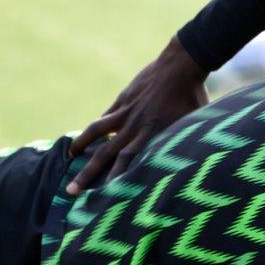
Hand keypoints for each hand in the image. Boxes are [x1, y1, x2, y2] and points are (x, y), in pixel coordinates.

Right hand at [66, 35, 208, 194]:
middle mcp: (135, 127)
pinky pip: (106, 116)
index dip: (116, 182)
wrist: (183, 65)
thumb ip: (184, 144)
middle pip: (106, 156)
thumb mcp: (194, 126)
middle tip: (71, 191)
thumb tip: (192, 165)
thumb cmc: (194, 97)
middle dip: (88, 175)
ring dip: (81, 145)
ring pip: (97, 132)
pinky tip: (88, 136)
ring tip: (70, 156)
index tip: (103, 199)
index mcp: (153, 136)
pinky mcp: (124, 98)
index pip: (129, 165)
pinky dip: (97, 127)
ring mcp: (127, 111)